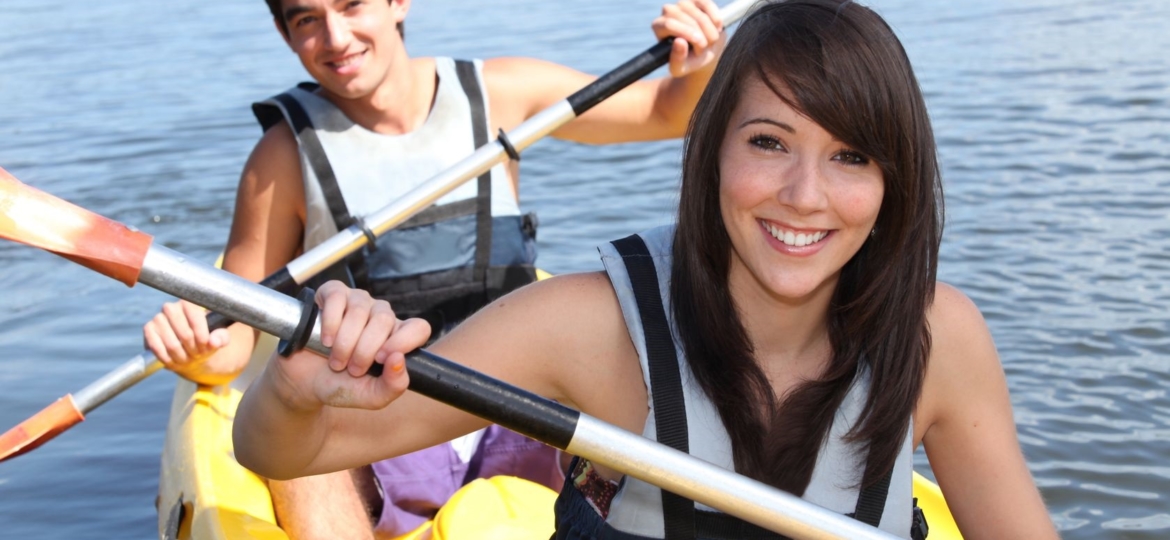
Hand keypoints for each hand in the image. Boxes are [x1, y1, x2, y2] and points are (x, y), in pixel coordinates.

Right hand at [144, 300, 229, 375]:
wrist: (188, 350)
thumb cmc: (205, 341)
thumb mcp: (218, 338)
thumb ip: (221, 337)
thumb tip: (214, 341)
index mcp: (190, 304)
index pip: (197, 318)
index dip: (203, 337)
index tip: (207, 346)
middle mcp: (171, 307)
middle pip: (185, 334)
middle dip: (193, 349)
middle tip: (197, 355)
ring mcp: (158, 318)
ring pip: (172, 344)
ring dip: (182, 357)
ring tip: (188, 359)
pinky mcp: (148, 329)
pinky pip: (157, 348)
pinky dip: (168, 359)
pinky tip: (174, 360)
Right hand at [270, 281, 430, 410]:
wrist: (303, 382)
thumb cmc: (340, 385)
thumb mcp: (370, 396)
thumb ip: (392, 386)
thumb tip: (399, 360)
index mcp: (396, 337)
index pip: (419, 328)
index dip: (404, 341)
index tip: (382, 360)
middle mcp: (380, 316)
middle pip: (385, 319)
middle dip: (364, 350)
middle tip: (351, 369)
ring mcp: (358, 302)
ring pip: (360, 309)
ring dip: (344, 341)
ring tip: (335, 359)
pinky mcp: (333, 293)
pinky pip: (337, 296)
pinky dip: (330, 321)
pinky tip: (325, 339)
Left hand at [652, 0, 725, 77]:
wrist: (705, 53)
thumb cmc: (688, 62)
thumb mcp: (680, 69)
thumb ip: (677, 60)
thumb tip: (679, 42)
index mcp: (659, 26)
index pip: (670, 24)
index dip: (687, 34)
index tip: (701, 45)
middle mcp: (668, 11)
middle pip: (686, 19)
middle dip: (701, 36)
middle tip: (705, 48)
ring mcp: (683, 3)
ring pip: (699, 15)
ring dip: (710, 32)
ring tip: (711, 42)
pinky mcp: (697, 0)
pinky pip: (708, 5)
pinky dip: (716, 18)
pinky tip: (718, 28)